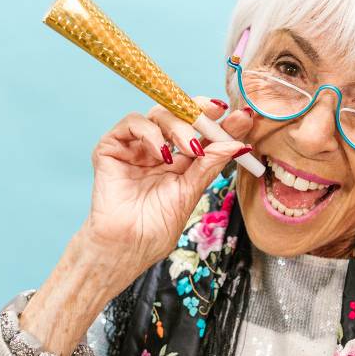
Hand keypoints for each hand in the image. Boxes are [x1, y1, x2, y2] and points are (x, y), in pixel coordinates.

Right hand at [81, 97, 252, 284]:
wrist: (127, 245)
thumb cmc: (156, 227)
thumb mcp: (190, 192)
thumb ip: (209, 165)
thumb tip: (238, 144)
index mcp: (180, 161)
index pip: (201, 133)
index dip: (220, 122)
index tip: (242, 117)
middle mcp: (158, 149)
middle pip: (180, 115)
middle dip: (201, 110)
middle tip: (217, 113)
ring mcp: (135, 147)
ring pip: (159, 114)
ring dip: (179, 126)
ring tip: (189, 149)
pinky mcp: (112, 146)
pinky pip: (133, 122)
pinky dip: (150, 132)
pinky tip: (160, 153)